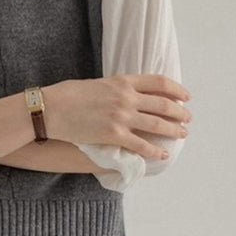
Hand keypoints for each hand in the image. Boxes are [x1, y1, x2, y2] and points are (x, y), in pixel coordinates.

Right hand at [42, 74, 192, 159]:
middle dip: (180, 113)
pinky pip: (141, 145)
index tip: (185, 97)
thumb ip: (115, 88)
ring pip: (158, 125)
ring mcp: (121, 117)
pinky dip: (155, 151)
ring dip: (173, 131)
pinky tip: (161, 154)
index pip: (159, 83)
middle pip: (164, 104)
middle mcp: (126, 98)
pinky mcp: (113, 135)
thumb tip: (127, 95)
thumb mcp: (96, 83)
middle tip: (187, 119)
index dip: (176, 90)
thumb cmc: (66, 95)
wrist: (49, 109)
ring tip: (181, 134)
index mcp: (122, 81)